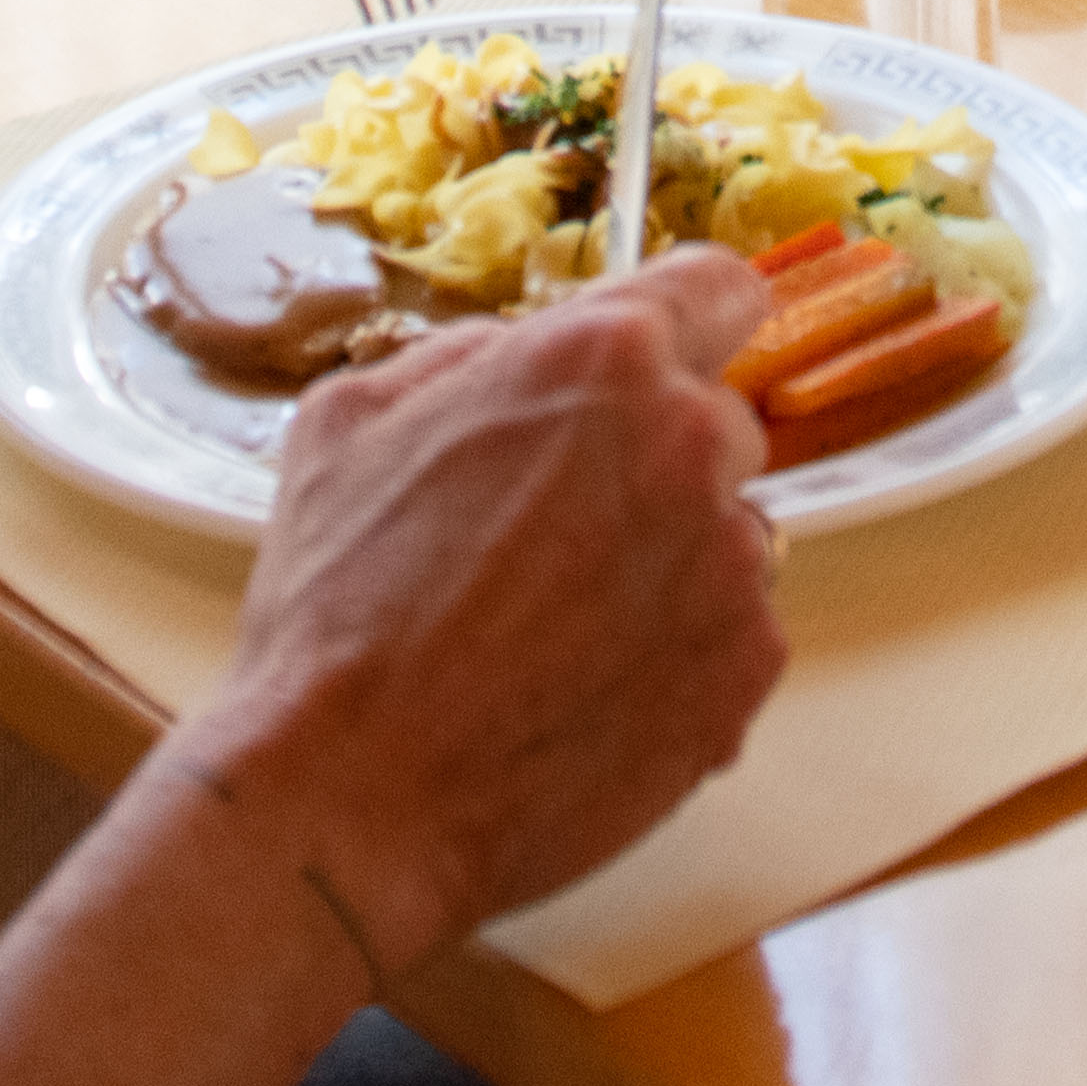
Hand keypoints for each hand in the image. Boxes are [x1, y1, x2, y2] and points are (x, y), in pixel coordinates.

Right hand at [197, 250, 788, 971]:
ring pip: (726, 533)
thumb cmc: (337, 613)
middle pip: (715, 421)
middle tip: (554, 531)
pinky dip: (676, 653)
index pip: (719, 288)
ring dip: (665, 561)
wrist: (356, 797)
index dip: (687, 321)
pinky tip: (581, 688)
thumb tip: (513, 353)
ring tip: (552, 630)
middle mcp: (690, 444)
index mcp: (601, 358)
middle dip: (650, 459)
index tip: (666, 356)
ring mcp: (733, 563)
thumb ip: (459, 357)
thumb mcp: (349, 423)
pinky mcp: (749, 669)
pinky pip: (733, 633)